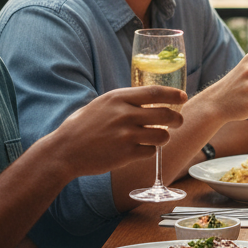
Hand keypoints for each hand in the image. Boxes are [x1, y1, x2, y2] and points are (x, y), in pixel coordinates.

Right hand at [50, 85, 185, 176]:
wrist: (64, 151)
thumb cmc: (82, 126)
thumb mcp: (102, 104)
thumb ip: (124, 101)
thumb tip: (150, 98)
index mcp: (118, 98)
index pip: (155, 92)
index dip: (173, 95)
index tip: (183, 97)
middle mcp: (124, 114)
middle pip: (165, 114)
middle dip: (177, 119)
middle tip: (178, 121)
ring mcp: (126, 135)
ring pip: (162, 135)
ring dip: (164, 137)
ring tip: (159, 137)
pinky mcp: (126, 154)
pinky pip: (150, 151)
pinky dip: (149, 151)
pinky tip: (141, 150)